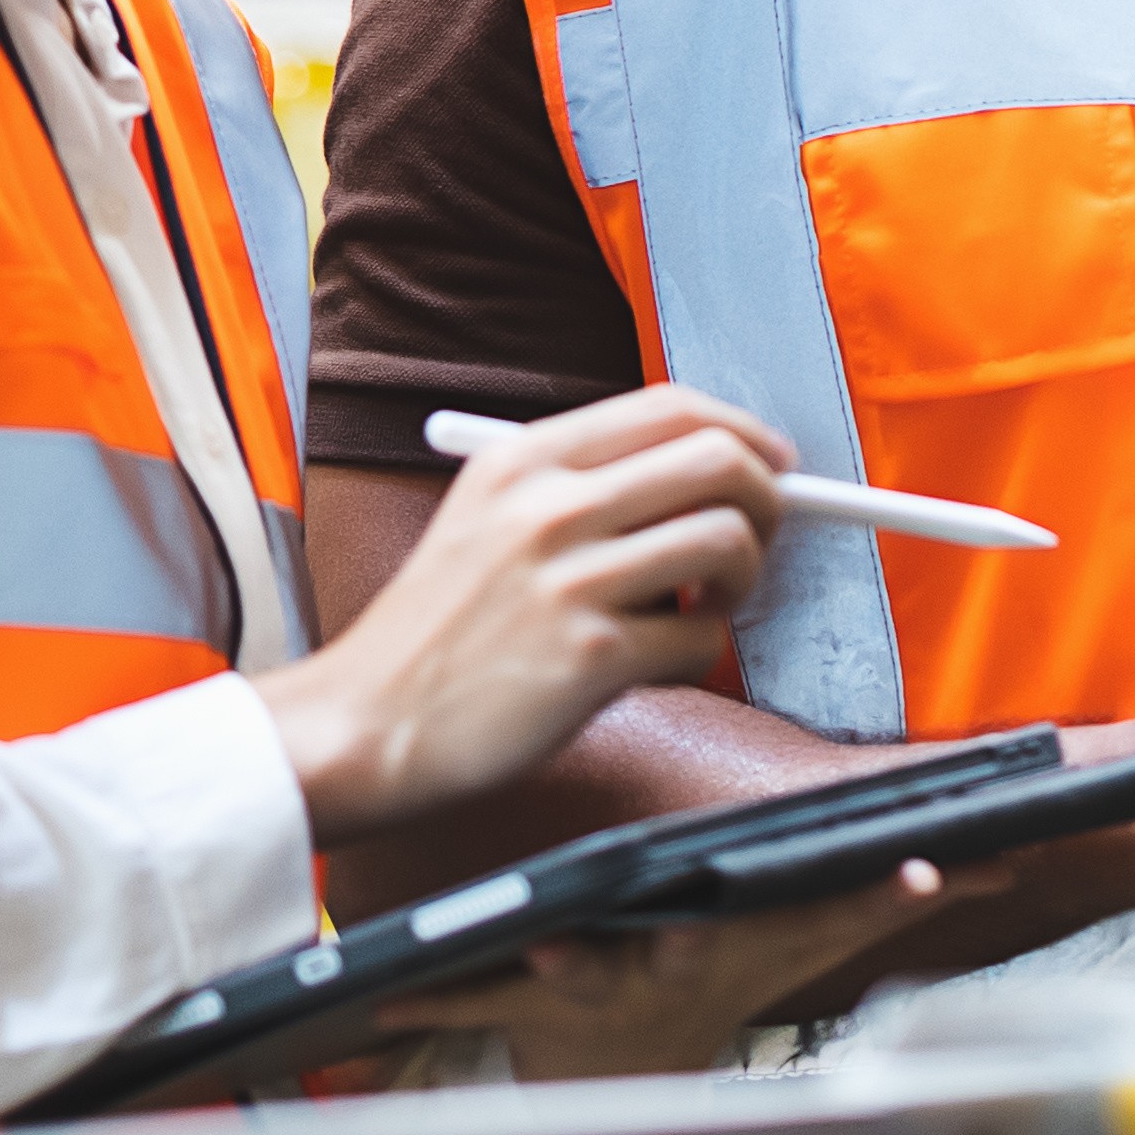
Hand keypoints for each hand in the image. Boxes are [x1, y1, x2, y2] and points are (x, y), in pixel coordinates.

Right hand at [252, 386, 787, 842]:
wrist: (362, 726)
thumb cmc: (437, 633)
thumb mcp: (483, 519)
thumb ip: (579, 486)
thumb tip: (709, 469)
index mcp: (524, 461)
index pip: (672, 407)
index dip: (743, 431)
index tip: (772, 465)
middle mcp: (548, 507)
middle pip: (720, 461)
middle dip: (766, 502)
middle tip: (755, 541)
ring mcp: (570, 581)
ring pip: (729, 541)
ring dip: (743, 580)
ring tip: (703, 606)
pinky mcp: (590, 656)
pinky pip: (704, 637)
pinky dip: (700, 653)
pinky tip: (655, 663)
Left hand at [380, 858, 1014, 1082]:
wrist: (626, 1064)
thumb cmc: (713, 975)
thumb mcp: (800, 943)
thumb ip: (881, 901)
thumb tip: (998, 860)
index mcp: (745, 945)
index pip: (821, 918)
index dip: (874, 898)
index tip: (919, 872)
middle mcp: (678, 970)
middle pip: (691, 954)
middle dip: (688, 947)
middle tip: (694, 937)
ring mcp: (598, 991)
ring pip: (577, 980)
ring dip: (557, 970)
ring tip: (532, 952)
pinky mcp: (520, 1000)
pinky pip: (471, 999)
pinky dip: (431, 999)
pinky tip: (374, 997)